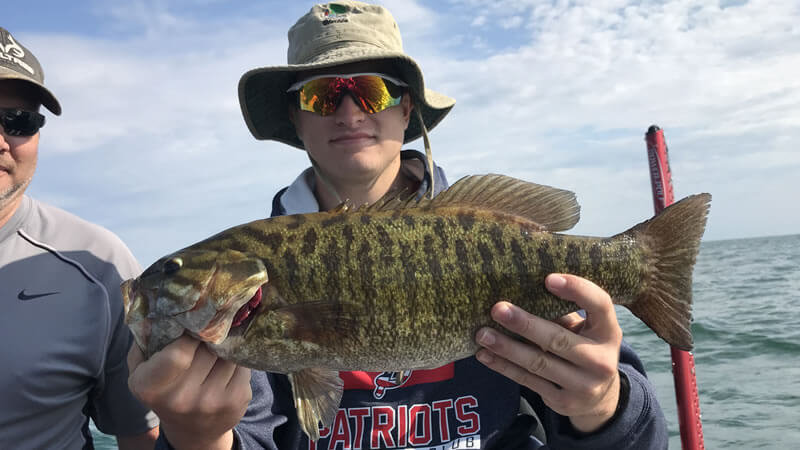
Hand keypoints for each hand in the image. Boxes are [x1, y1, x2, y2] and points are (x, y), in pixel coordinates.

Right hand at [128, 335, 251, 449]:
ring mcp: (212, 401)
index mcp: (151, 388)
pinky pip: (242, 364)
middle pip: (206, 349)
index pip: (178, 354)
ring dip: (224, 345)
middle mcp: (182, 399)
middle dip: (209, 334)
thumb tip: (163, 308)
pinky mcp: (236, 400)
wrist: (192, 431)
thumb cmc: (164, 389)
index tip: (192, 325)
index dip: (189, 334)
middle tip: (208, 328)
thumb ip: (144, 339)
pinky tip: (226, 363)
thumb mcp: (141, 368)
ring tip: (216, 347)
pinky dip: (236, 359)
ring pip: (227, 354)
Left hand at [475, 274, 622, 432]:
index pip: (600, 305)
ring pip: (538, 363)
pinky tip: (485, 354)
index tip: (548, 279)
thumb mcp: (585, 329)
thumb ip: (563, 313)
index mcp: (608, 332)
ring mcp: (584, 385)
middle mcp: (601, 360)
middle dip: (525, 324)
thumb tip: (520, 291)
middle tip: (497, 309)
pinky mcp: (564, 402)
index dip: (577, 290)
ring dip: (506, 347)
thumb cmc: (584, 347)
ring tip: (482, 334)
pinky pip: (528, 381)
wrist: (600, 398)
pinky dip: (504, 366)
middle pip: (558, 339)